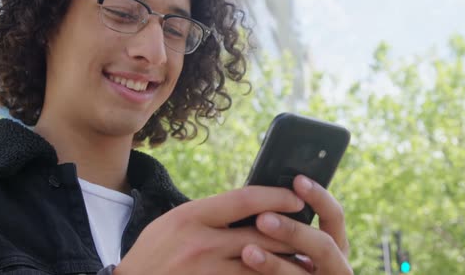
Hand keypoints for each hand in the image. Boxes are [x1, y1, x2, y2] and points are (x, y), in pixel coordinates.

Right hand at [114, 186, 304, 274]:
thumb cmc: (154, 251)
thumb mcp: (175, 221)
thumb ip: (209, 214)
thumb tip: (250, 206)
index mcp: (192, 216)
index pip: (244, 199)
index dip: (276, 196)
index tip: (295, 198)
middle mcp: (201, 243)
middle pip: (260, 234)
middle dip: (290, 233)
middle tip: (310, 229)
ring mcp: (207, 271)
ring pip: (261, 264)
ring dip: (286, 262)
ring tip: (304, 258)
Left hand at [241, 175, 351, 274]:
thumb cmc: (284, 259)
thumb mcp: (295, 242)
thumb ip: (287, 222)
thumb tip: (262, 192)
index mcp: (336, 245)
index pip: (334, 216)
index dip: (318, 197)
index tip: (298, 180)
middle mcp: (336, 267)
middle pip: (323, 246)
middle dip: (292, 231)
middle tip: (263, 219)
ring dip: (274, 263)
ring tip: (248, 251)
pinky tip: (246, 269)